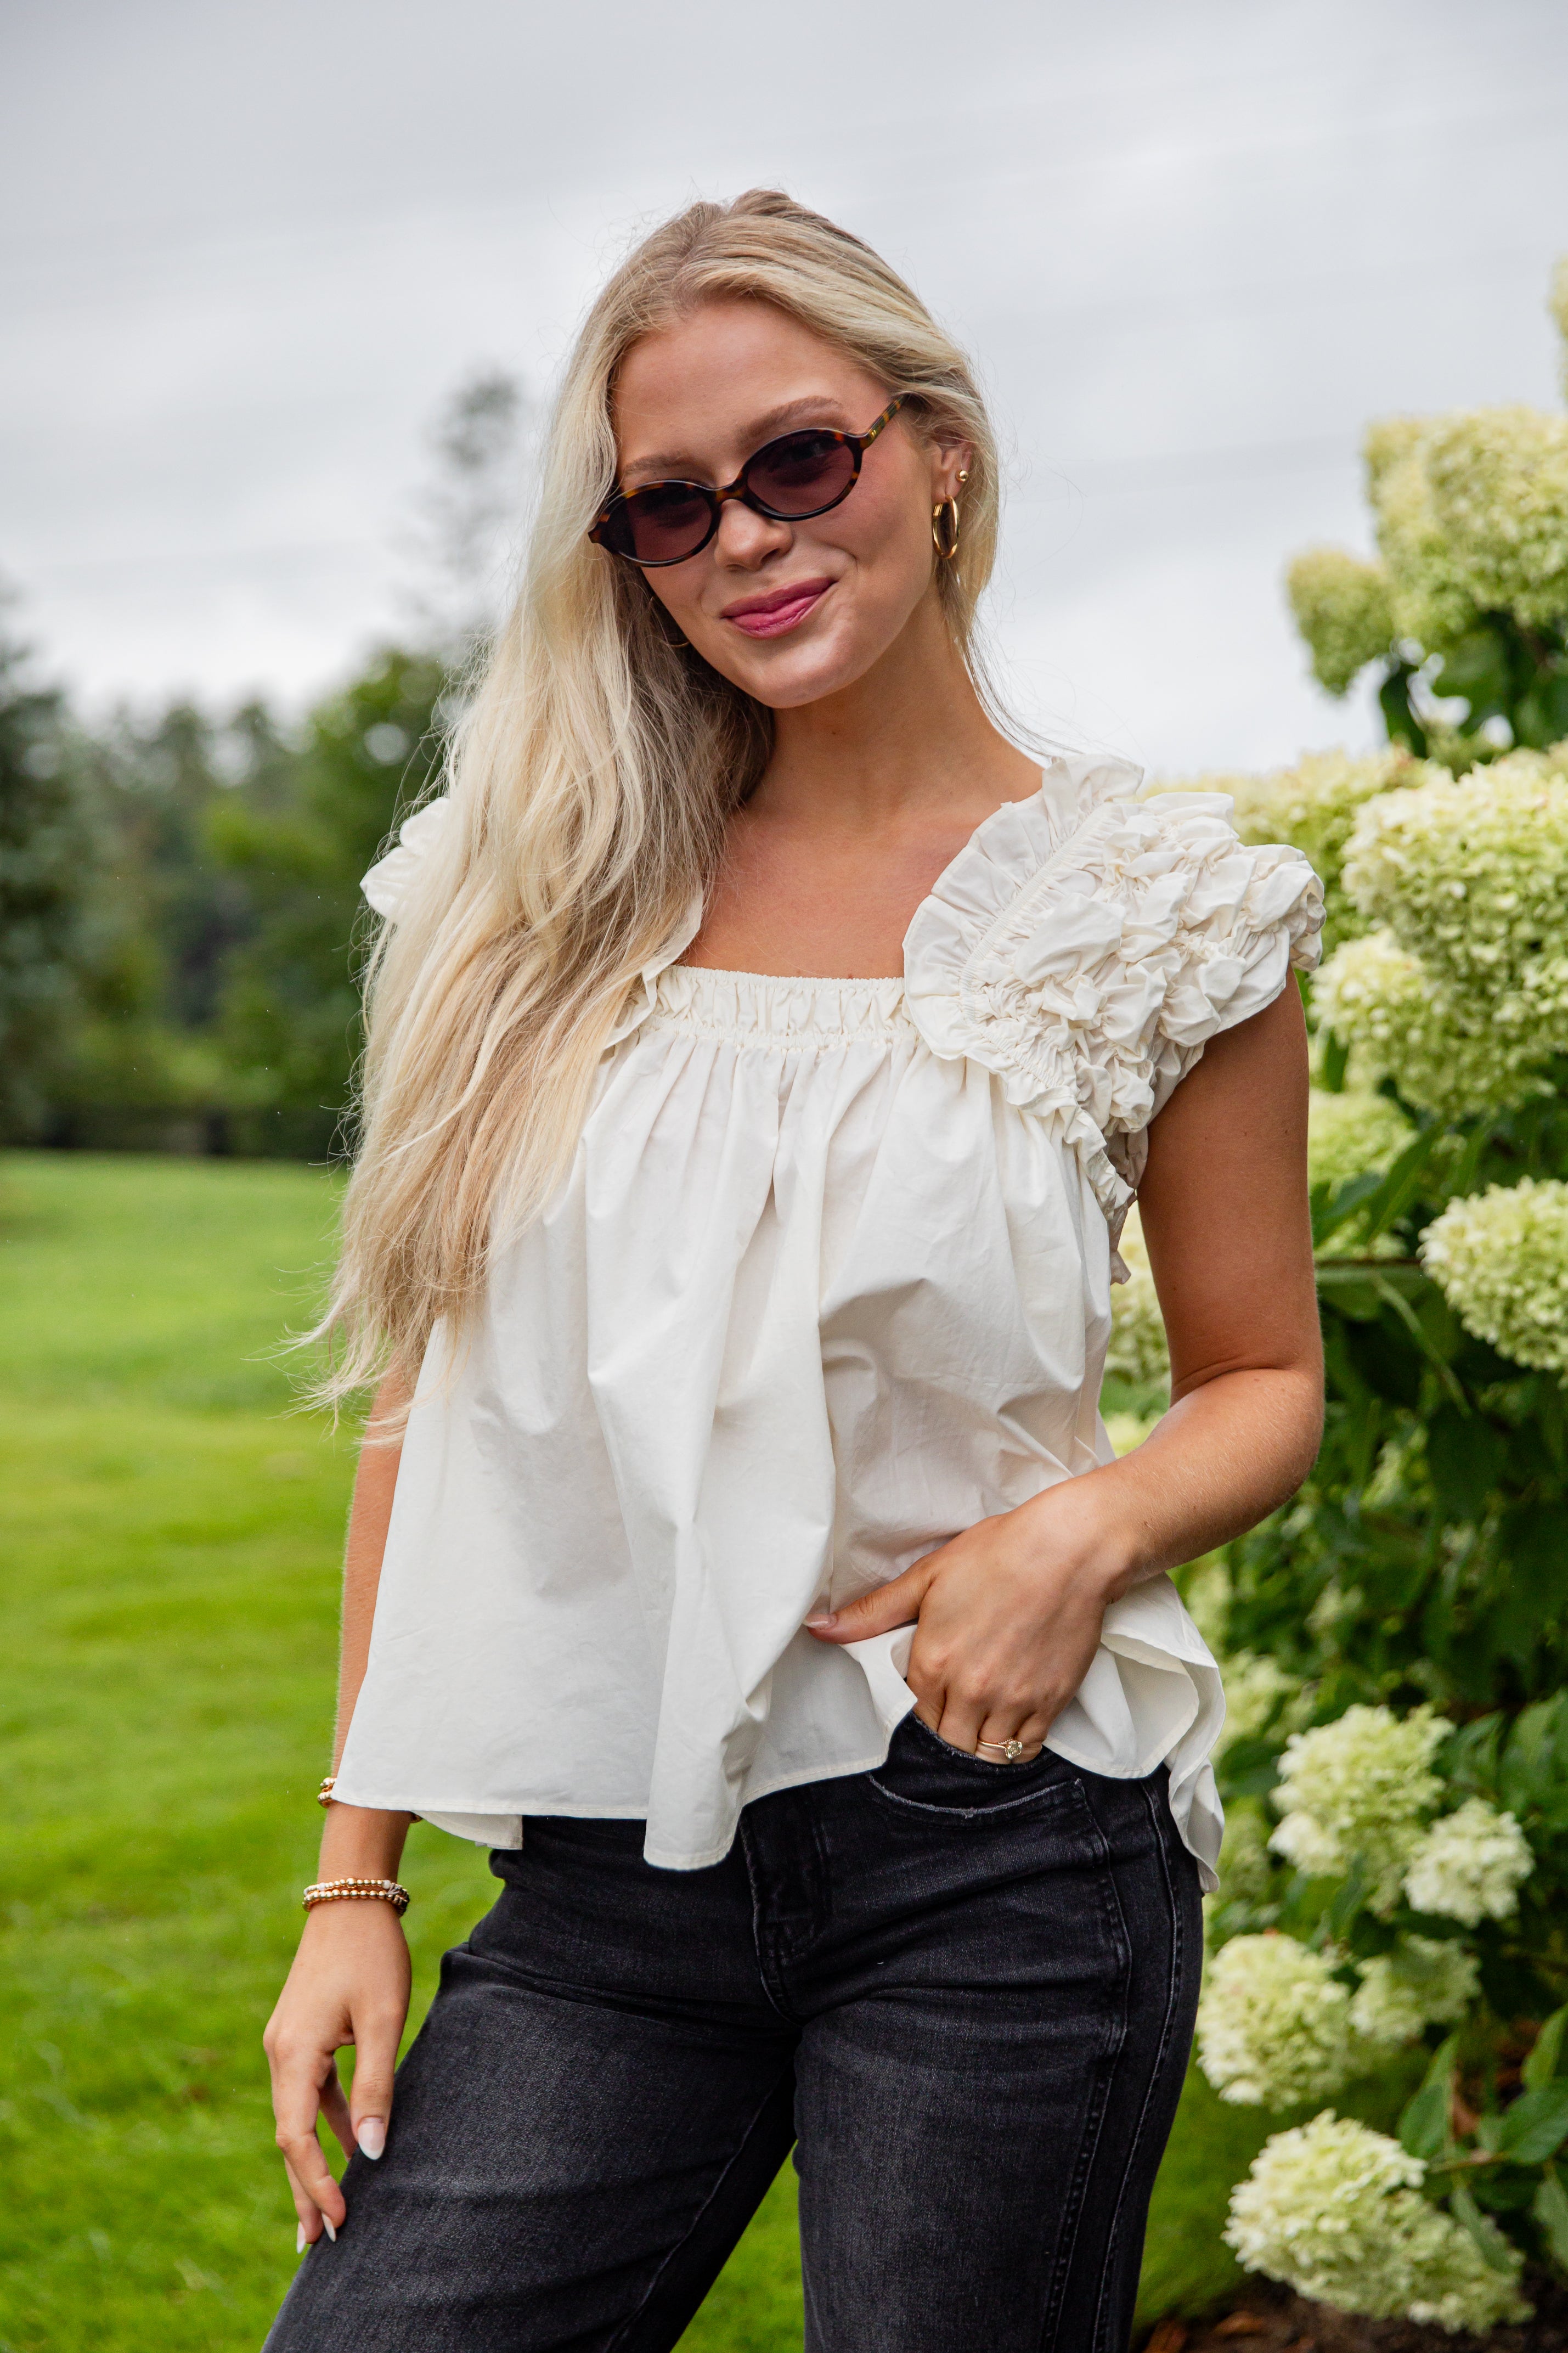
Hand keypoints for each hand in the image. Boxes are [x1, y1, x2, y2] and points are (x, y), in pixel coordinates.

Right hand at [263, 1897, 410, 2246]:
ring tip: (332, 2209)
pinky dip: (325, 2123)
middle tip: (320, 2242)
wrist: (352, 1896)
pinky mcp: (303, 2034)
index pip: (297, 2137)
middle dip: (305, 2188)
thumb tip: (372, 2151)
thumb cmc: (372, 1953)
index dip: (316, 2182)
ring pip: (299, 2116)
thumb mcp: (382, 2019)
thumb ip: (376, 2084)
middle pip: (289, 2136)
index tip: (340, 2220)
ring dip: (314, 2160)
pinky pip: (310, 2092)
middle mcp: (281, 2053)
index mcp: (293, 2053)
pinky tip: (349, 2147)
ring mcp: (288, 2043)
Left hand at [805, 1473, 1136, 1755]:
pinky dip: (1014, 1746)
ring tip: (981, 1716)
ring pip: (983, 1753)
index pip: (912, 1712)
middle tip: (956, 1704)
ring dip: (977, 1741)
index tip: (932, 1686)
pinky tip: (1011, 1723)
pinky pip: (1025, 1750)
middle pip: (946, 1739)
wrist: (1070, 1549)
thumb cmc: (997, 1554)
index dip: (920, 1702)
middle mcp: (969, 1691)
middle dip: (947, 1727)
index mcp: (933, 1662)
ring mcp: (1013, 1701)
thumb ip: (873, 1612)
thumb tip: (817, 1627)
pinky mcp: (1051, 1703)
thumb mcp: (928, 1576)